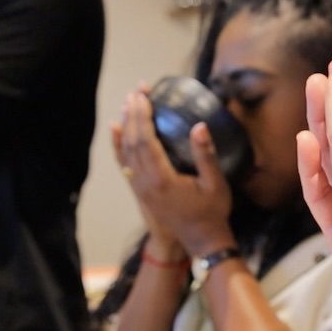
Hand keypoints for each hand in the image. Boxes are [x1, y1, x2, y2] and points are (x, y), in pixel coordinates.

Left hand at [112, 87, 235, 257]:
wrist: (201, 240)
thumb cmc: (212, 212)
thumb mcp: (215, 184)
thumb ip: (206, 155)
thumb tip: (199, 126)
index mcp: (161, 179)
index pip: (145, 141)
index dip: (142, 116)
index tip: (143, 95)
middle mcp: (145, 183)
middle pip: (132, 142)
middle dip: (133, 114)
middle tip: (137, 90)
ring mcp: (140, 188)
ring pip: (126, 151)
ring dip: (126, 125)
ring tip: (128, 102)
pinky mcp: (140, 190)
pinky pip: (124, 163)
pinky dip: (118, 144)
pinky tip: (116, 129)